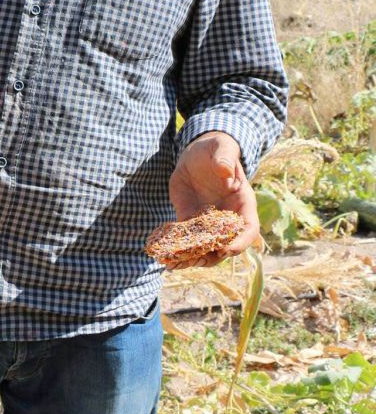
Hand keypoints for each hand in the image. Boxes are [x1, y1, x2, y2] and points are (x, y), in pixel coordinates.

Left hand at [169, 132, 260, 267]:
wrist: (197, 153)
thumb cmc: (215, 148)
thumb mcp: (221, 148)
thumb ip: (224, 158)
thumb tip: (224, 172)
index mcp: (242, 203)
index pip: (249, 229)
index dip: (240, 242)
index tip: (225, 249)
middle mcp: (228, 216)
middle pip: (227, 245)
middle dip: (213, 256)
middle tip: (196, 260)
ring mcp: (209, 221)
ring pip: (206, 247)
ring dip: (193, 259)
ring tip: (175, 265)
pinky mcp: (190, 219)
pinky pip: (187, 240)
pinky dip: (178, 251)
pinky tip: (165, 259)